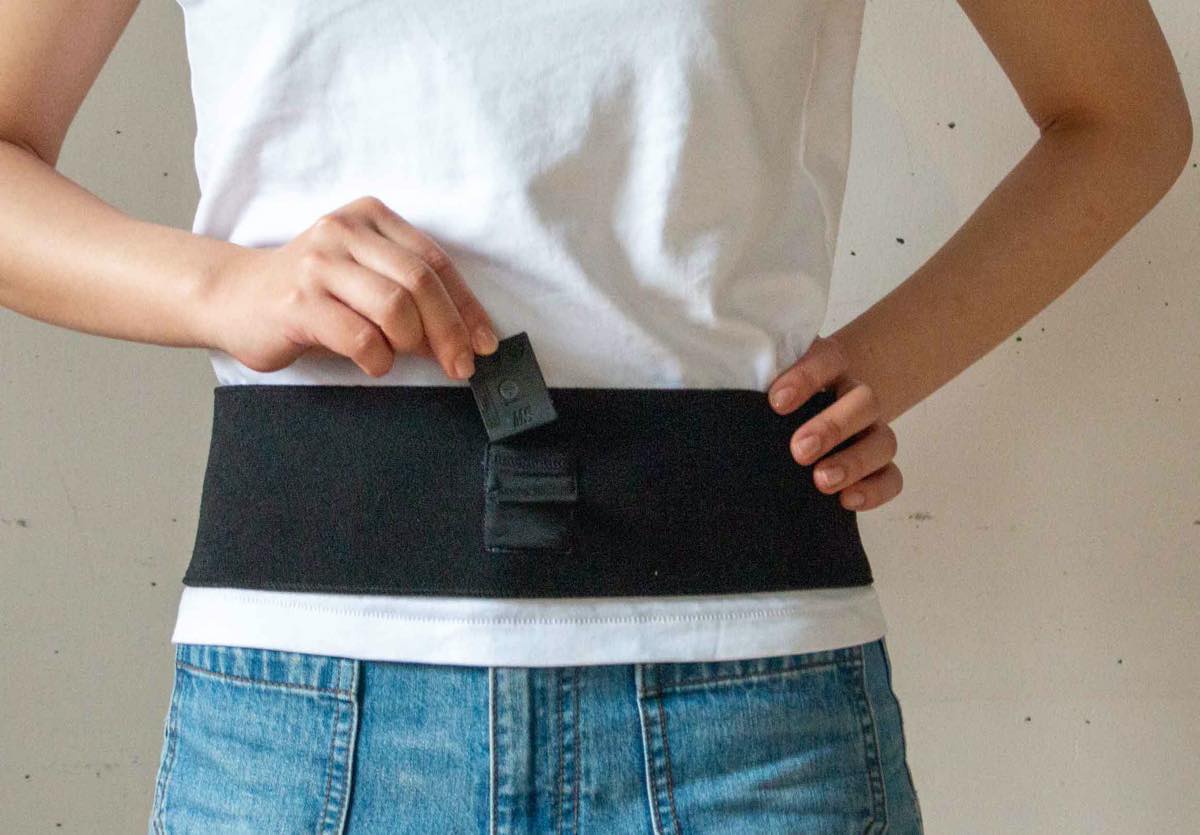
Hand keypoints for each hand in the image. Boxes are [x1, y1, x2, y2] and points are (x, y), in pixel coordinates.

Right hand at [197, 195, 499, 379]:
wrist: (233, 297)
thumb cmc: (310, 293)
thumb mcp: (362, 275)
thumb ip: (408, 291)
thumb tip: (463, 336)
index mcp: (369, 217)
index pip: (435, 262)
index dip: (466, 307)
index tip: (485, 343)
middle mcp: (344, 231)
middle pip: (421, 283)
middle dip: (450, 331)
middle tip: (460, 366)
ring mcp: (318, 264)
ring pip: (395, 307)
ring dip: (412, 344)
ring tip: (402, 357)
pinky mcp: (297, 302)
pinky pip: (359, 336)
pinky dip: (378, 359)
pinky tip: (374, 364)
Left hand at [767, 335, 902, 510]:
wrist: (806, 409)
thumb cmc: (779, 397)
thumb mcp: (766, 381)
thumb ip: (753, 384)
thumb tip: (716, 402)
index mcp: (830, 365)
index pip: (828, 360)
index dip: (806, 378)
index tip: (776, 402)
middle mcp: (856, 395)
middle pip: (863, 402)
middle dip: (832, 427)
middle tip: (799, 450)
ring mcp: (872, 431)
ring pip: (883, 441)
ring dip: (854, 462)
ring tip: (822, 481)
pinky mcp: (879, 466)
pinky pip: (892, 477)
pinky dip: (875, 491)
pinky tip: (847, 501)